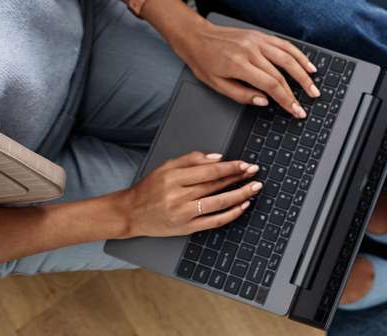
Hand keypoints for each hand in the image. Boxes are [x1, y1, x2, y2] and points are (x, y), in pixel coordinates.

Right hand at [112, 152, 261, 238]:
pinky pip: (214, 222)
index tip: (245, 164)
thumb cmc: (149, 188)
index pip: (210, 171)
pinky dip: (231, 214)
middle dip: (239, 178)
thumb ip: (192, 159)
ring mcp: (183, 214)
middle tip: (255, 172)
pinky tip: (242, 205)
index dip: (231, 167)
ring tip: (255, 187)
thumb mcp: (166, 167)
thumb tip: (218, 157)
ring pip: (218, 203)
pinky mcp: (186, 228)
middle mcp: (178, 196)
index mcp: (174, 178)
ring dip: (240, 195)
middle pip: (216, 186)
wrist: (130, 213)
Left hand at [170, 19, 318, 117]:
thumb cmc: (203, 62)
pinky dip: (299, 55)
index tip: (295, 110)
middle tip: (307, 104)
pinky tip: (308, 65)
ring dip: (304, 73)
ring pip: (288, 57)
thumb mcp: (216, 84)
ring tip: (313, 86)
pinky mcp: (261, 35)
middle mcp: (251, 50)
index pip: (270, 84)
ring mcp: (258, 40)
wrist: (197, 37)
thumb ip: (241, 94)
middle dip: (298, 91)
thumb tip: (264, 101)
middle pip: (282, 73)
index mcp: (239, 64)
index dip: (286, 99)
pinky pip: (284, 44)